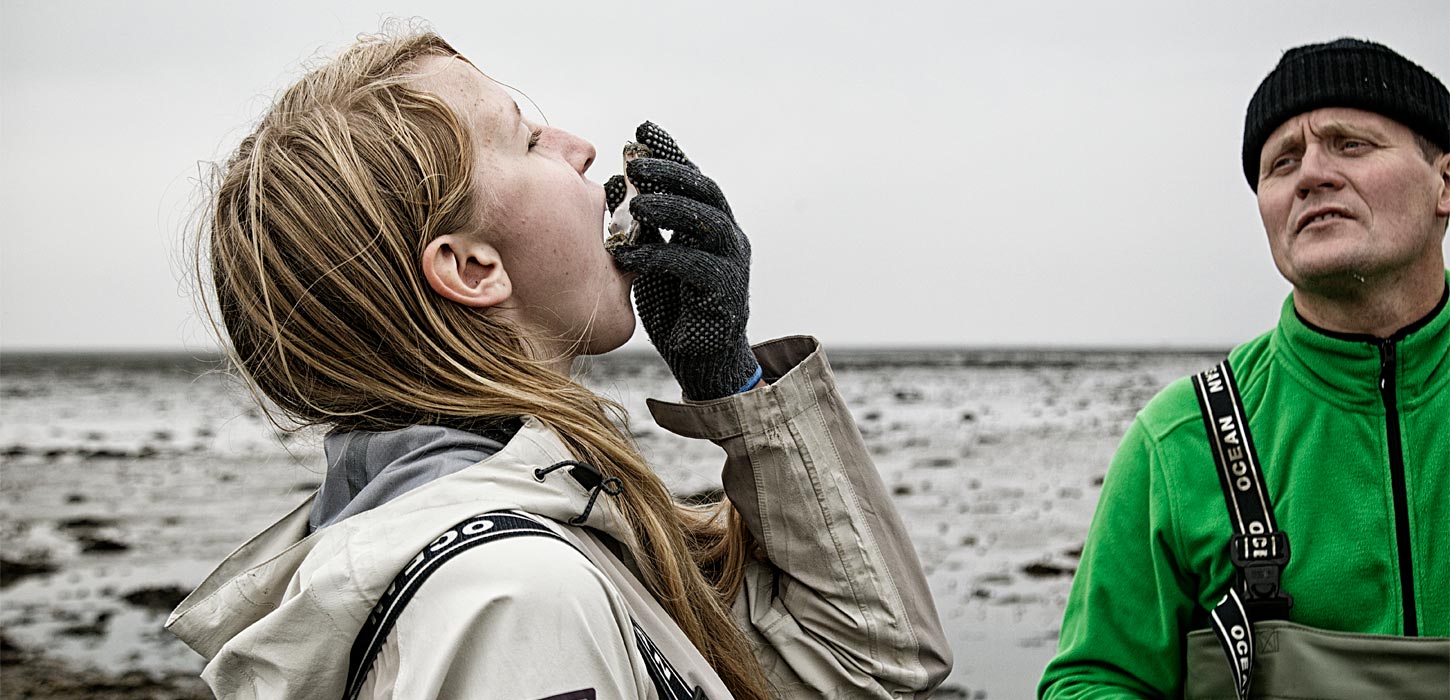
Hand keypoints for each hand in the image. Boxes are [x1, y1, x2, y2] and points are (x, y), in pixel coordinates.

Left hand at [607, 122, 758, 399]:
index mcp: (710, 223)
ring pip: (708, 223)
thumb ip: (641, 224)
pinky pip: (695, 266)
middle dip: (671, 173)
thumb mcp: (651, 256)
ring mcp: (731, 264)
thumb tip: (615, 183)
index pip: (693, 178)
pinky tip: (628, 253)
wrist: (699, 358)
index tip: (644, 129)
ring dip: (672, 208)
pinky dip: (660, 256)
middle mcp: (727, 237)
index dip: (671, 153)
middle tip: (635, 163)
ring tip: (636, 204)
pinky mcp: (724, 294)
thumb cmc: (675, 305)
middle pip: (706, 191)